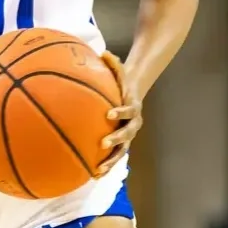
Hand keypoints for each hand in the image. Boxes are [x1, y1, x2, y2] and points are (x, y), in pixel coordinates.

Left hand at [98, 51, 141, 176]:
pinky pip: (115, 156)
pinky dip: (107, 165)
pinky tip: (93, 175)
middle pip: (128, 133)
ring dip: (112, 160)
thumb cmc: (123, 83)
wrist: (134, 94)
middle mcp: (133, 122)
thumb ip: (114, 64)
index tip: (109, 114)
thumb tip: (104, 52)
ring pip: (123, 150)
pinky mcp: (122, 143)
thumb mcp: (120, 72)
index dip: (121, 112)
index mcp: (132, 106)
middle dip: (116, 139)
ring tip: (98, 170)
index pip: (129, 109)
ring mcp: (129, 135)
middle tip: (103, 143)